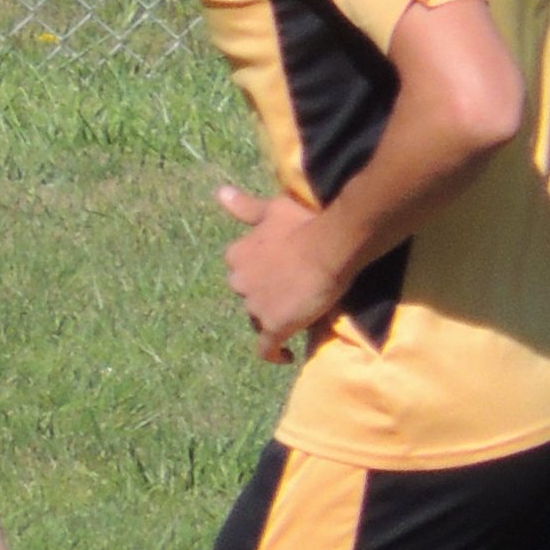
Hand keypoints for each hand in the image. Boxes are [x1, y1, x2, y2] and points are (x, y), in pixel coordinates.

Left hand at [215, 181, 348, 363]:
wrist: (330, 247)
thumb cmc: (304, 224)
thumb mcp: (272, 210)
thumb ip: (245, 207)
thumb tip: (220, 192)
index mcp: (237, 255)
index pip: (241, 270)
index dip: (260, 273)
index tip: (278, 274)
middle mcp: (239, 281)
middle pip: (248, 295)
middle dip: (265, 295)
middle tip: (293, 291)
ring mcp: (255, 306)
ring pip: (258, 319)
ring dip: (274, 318)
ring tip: (299, 314)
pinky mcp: (274, 326)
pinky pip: (267, 348)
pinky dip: (274, 354)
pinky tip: (287, 357)